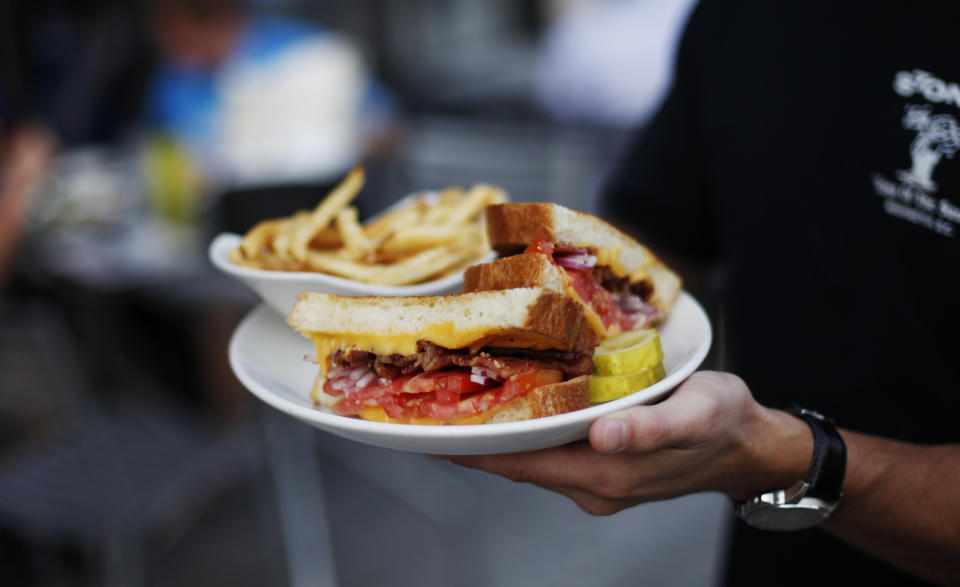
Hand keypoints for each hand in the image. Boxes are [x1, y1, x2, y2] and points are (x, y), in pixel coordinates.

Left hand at [443, 371, 811, 514]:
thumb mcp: (697, 415)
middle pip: (518, 463)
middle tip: (433, 406)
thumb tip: (605, 435)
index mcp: (607, 473)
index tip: (428, 434)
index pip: (521, 463)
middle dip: (476, 440)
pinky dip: (528, 436)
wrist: (752, 449)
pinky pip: (552, 456)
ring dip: (499, 438)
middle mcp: (594, 485)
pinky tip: (516, 411)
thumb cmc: (725, 422)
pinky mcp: (606, 470)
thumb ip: (652, 428)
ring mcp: (598, 482)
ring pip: (533, 460)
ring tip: (461, 404)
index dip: (474, 450)